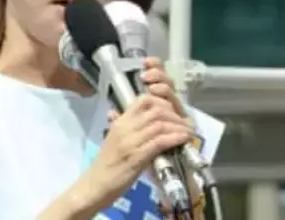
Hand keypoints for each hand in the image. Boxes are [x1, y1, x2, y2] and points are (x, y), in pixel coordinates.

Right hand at [74, 57, 192, 212]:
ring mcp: (131, 141)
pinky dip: (175, 138)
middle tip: (184, 123)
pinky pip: (160, 141)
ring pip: (160, 124)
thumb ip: (123, 127)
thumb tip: (124, 116)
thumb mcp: (113, 139)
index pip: (143, 100)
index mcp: (120, 122)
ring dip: (178, 127)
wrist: (95, 184)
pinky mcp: (137, 156)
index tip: (172, 111)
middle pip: (155, 110)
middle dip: (174, 115)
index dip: (162, 102)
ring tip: (188, 132)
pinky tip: (183, 140)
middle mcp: (125, 127)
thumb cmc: (105, 164)